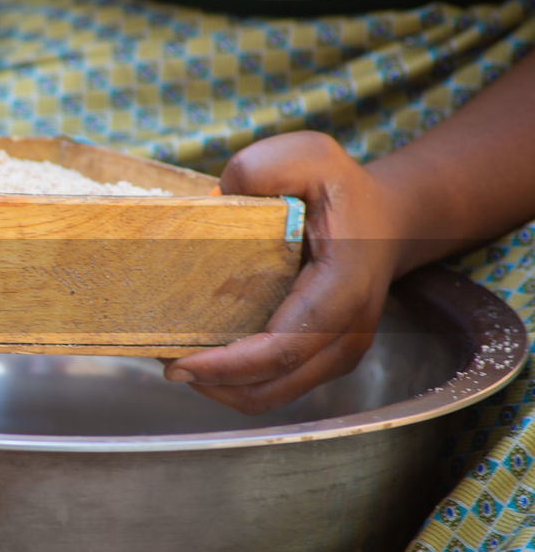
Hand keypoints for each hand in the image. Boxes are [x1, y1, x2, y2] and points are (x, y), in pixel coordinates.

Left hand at [164, 132, 402, 413]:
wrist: (389, 220)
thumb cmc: (341, 189)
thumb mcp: (309, 156)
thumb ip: (263, 168)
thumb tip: (217, 198)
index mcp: (342, 289)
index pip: (281, 347)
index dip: (226, 365)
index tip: (177, 362)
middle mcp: (347, 333)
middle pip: (271, 384)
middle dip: (211, 381)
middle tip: (162, 358)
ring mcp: (339, 353)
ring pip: (271, 394)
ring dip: (220, 387)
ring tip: (177, 360)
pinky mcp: (324, 360)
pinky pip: (276, 385)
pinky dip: (236, 381)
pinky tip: (205, 358)